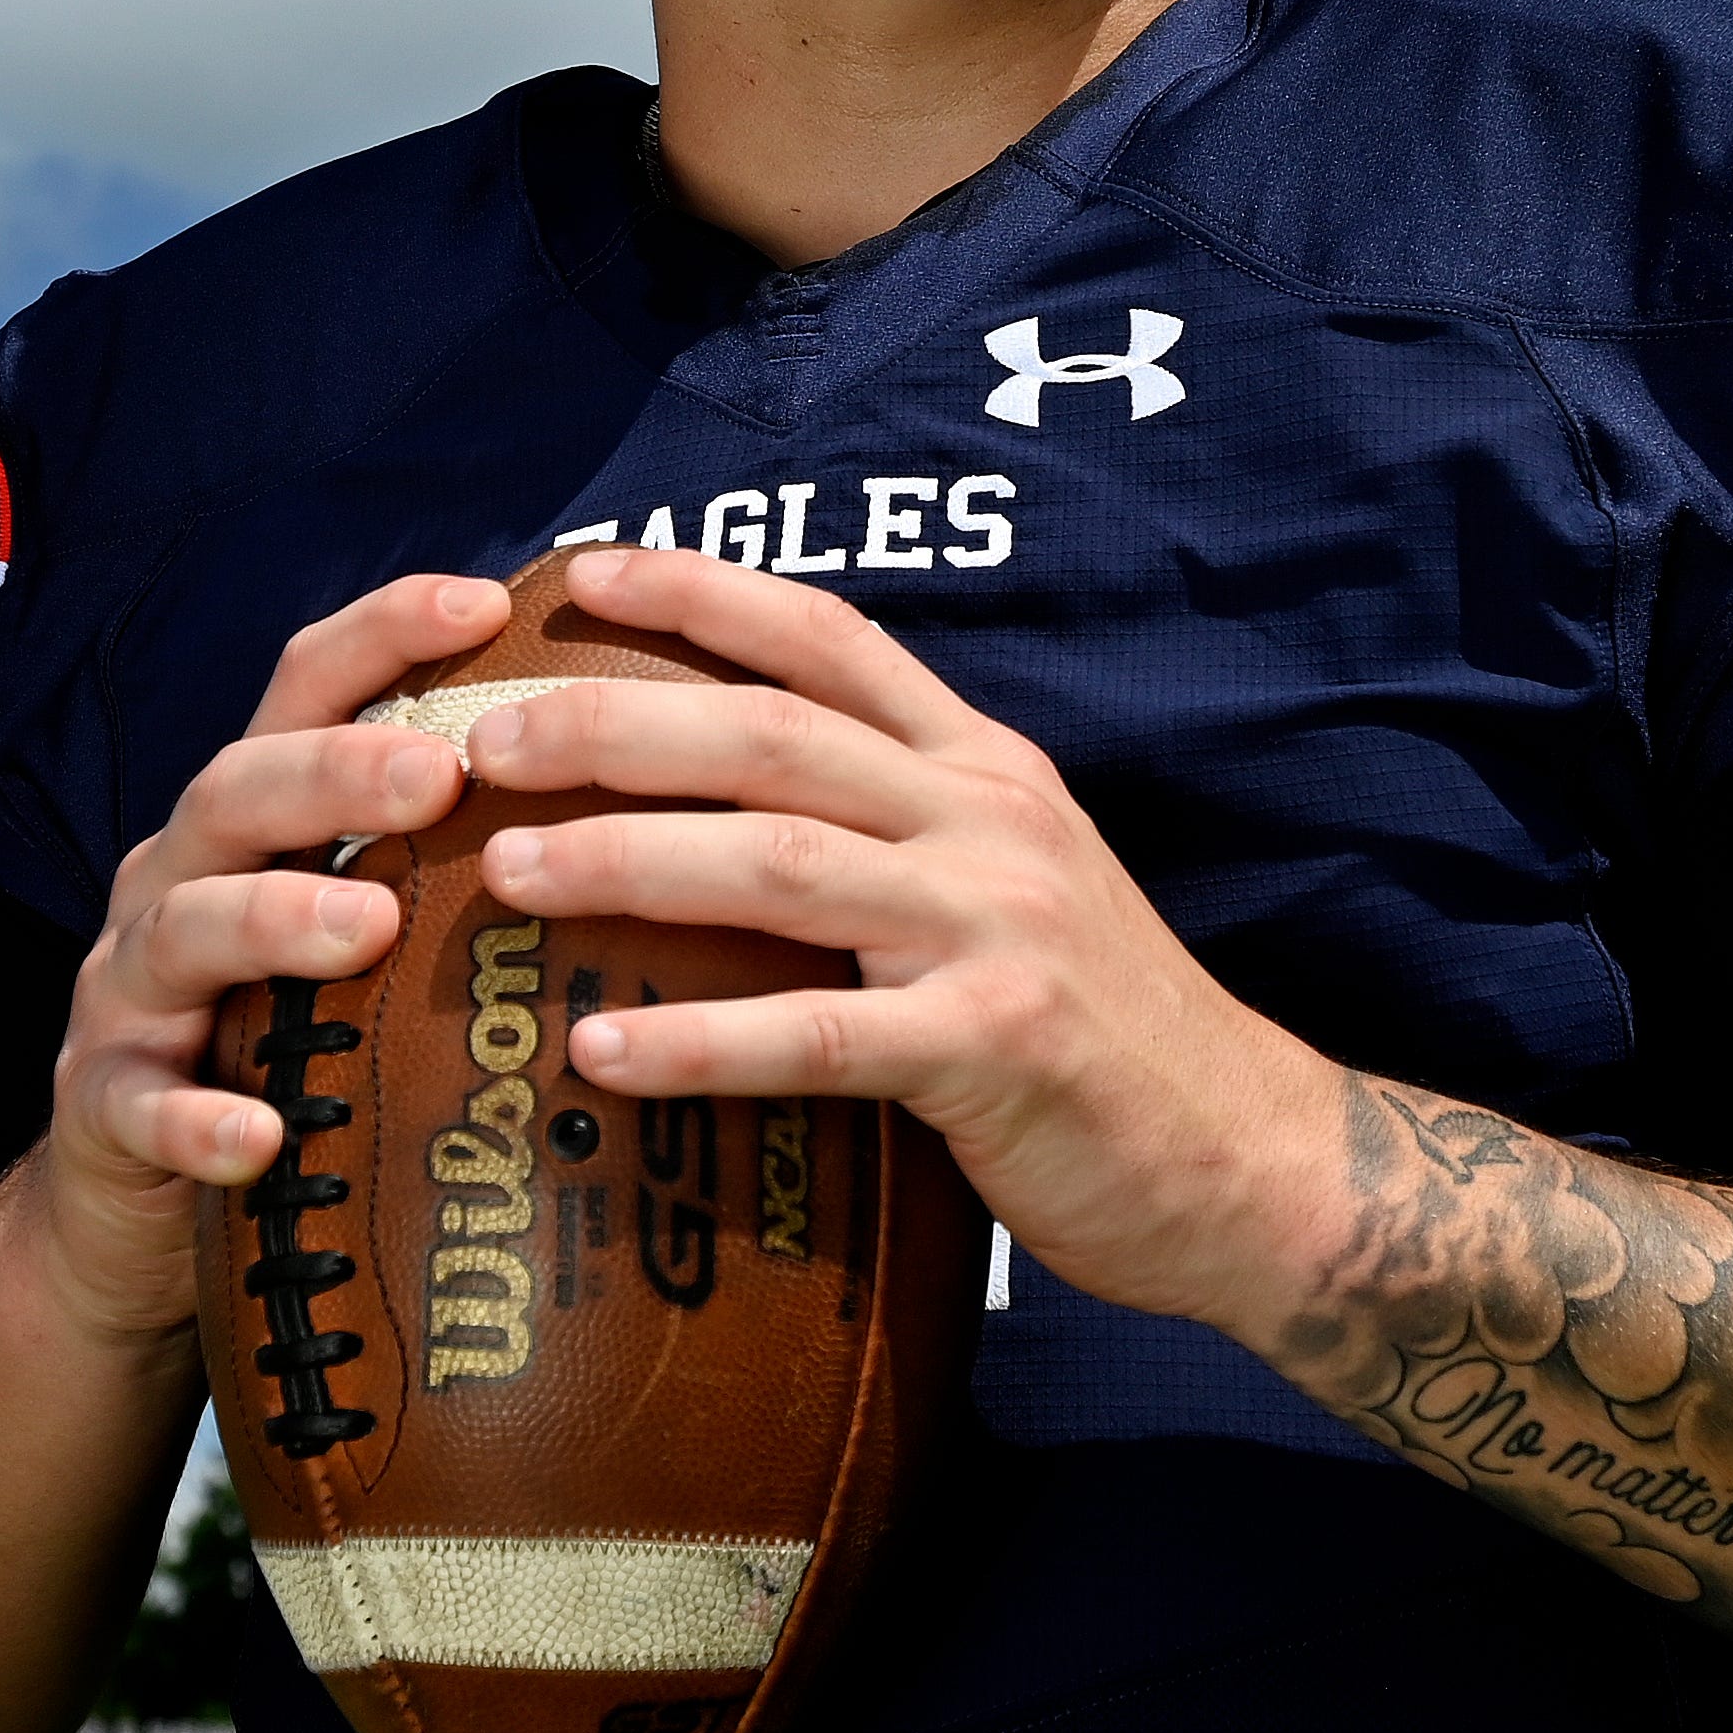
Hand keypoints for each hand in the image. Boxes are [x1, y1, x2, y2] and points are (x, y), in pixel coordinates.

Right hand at [27, 571, 500, 1350]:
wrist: (127, 1208)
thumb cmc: (288, 1048)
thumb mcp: (360, 938)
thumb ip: (454, 869)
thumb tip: (651, 816)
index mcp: (255, 822)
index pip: (305, 691)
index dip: (384, 634)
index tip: (487, 600)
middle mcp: (181, 879)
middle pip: (238, 790)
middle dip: (336, 770)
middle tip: (446, 774)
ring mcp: (130, 991)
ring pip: (183, 929)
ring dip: (272, 919)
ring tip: (367, 928)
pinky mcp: (102, 1106)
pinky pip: (137, 1104)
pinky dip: (193, 1117)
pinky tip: (256, 1135)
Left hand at [467, 543, 1340, 1336]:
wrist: (1250, 1160)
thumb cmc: (1101, 1034)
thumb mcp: (1014, 885)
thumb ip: (899, 830)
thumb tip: (726, 815)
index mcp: (983, 767)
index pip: (828, 640)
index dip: (703, 592)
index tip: (579, 572)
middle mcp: (987, 819)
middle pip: (770, 734)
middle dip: (611, 722)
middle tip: (483, 739)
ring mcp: (995, 927)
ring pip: (779, 861)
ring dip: (627, 859)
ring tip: (506, 873)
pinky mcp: (995, 1049)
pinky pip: (819, 1037)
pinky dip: (701, 1041)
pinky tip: (600, 1053)